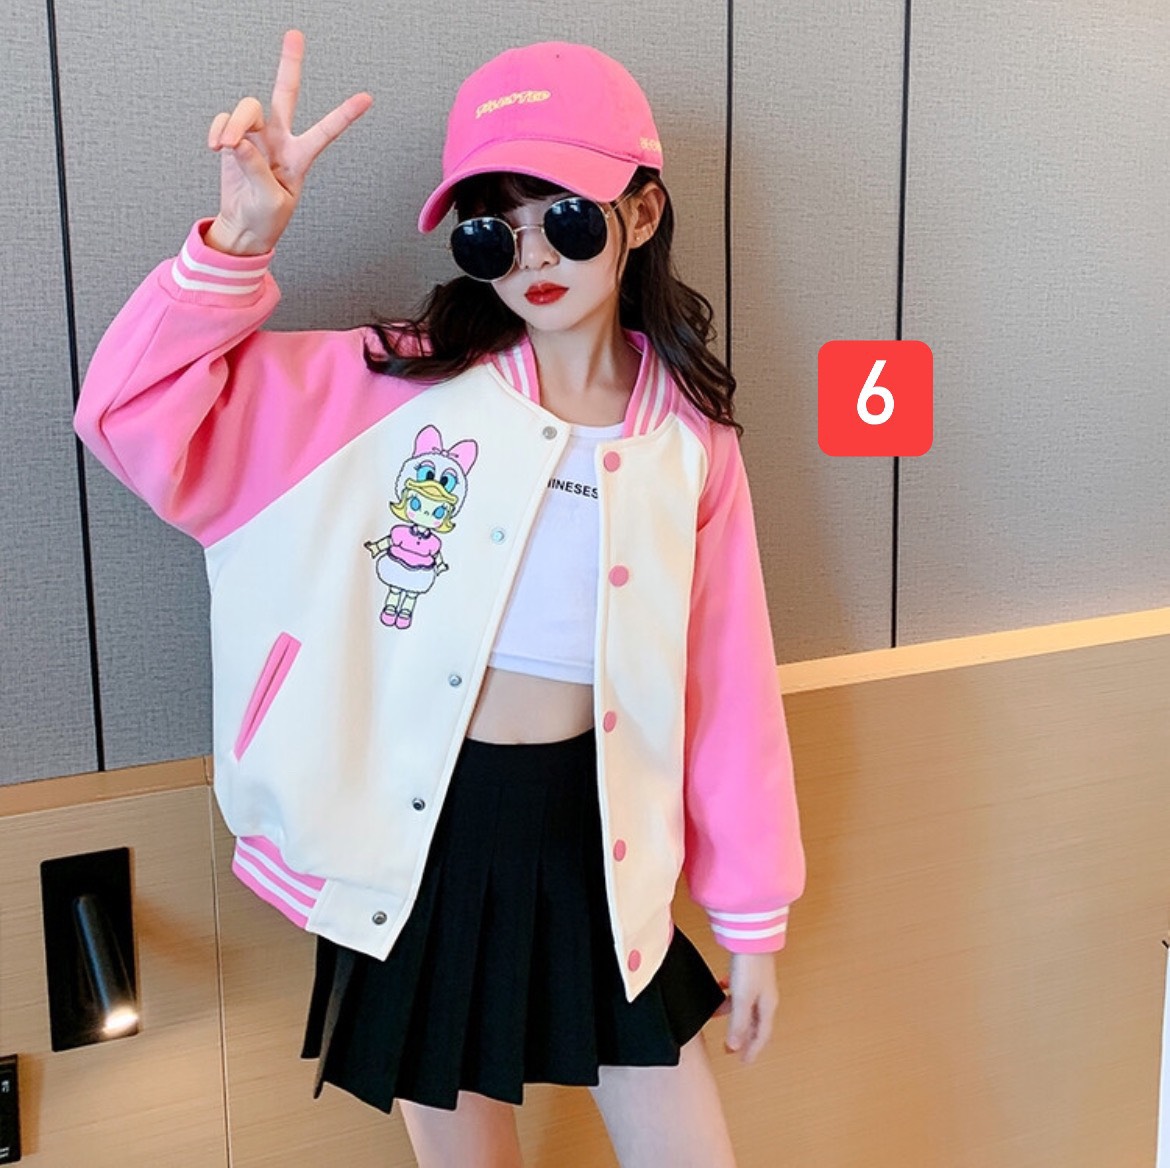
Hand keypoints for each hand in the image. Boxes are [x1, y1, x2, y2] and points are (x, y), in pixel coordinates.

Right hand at [206, 29, 372, 254]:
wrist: (244, 227)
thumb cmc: (266, 219)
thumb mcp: (271, 202)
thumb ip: (257, 171)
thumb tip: (241, 143)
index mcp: (299, 158)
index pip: (325, 132)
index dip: (345, 115)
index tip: (367, 98)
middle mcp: (279, 140)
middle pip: (285, 94)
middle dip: (290, 64)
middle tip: (295, 35)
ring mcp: (257, 137)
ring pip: (248, 108)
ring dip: (234, 124)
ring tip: (227, 146)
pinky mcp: (234, 139)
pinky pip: (224, 121)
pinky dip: (218, 131)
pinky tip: (218, 147)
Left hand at [714, 952, 778, 1062]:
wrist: (752, 936)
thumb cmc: (751, 965)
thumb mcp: (742, 999)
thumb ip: (738, 1023)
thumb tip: (735, 1046)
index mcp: (768, 1006)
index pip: (762, 1035)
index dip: (753, 1050)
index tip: (744, 1062)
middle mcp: (766, 997)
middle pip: (754, 1023)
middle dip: (742, 1036)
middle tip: (729, 1047)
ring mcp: (758, 984)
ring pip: (746, 1008)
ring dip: (733, 1015)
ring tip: (719, 1017)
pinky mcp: (749, 972)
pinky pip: (740, 992)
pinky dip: (730, 997)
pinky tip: (721, 991)